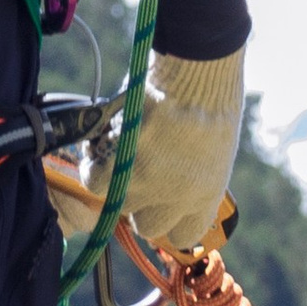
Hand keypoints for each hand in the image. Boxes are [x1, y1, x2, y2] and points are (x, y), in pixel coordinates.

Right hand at [112, 46, 244, 254]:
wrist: (196, 70)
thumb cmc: (210, 97)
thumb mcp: (214, 148)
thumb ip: (192, 174)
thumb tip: (169, 181)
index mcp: (206, 195)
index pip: (183, 235)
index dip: (169, 219)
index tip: (161, 203)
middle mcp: (176, 197)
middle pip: (146, 226)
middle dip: (140, 203)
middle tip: (136, 173)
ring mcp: (146, 182)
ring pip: (117, 203)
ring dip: (113, 180)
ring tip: (115, 152)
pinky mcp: (119, 161)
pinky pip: (94, 180)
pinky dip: (92, 164)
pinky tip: (99, 145)